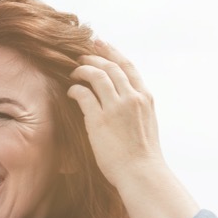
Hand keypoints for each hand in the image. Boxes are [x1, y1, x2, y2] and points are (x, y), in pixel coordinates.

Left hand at [66, 40, 164, 189]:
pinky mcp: (100, 120)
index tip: (102, 44)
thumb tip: (124, 102)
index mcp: (145, 97)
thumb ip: (136, 108)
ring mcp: (116, 108)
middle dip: (95, 55)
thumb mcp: (146, 124)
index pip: (128, 66)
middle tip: (81, 52)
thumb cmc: (142, 155)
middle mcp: (132, 98)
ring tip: (74, 70)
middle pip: (111, 66)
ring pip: (98, 75)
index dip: (113, 53)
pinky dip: (75, 89)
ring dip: (83, 69)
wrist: (142, 173)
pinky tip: (71, 91)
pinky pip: (84, 94)